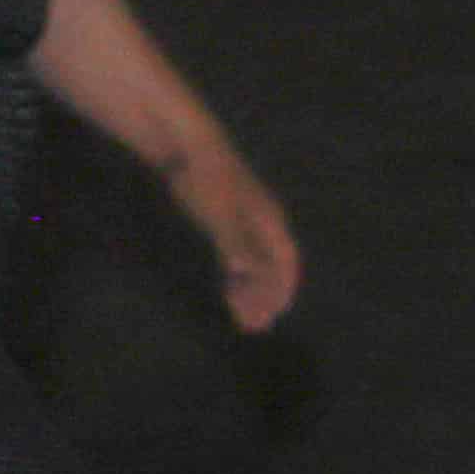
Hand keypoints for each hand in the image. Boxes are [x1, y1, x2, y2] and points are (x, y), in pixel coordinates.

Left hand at [163, 142, 299, 332]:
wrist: (189, 147)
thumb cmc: (206, 180)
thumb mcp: (219, 213)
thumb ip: (234, 243)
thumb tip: (246, 271)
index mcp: (268, 222)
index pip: (285, 263)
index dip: (281, 291)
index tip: (272, 316)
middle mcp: (264, 224)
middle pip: (273, 268)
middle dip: (266, 298)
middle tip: (252, 326)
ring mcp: (248, 221)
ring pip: (257, 263)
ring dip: (252, 290)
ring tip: (239, 314)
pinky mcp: (229, 219)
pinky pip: (243, 255)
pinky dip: (239, 275)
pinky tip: (228, 287)